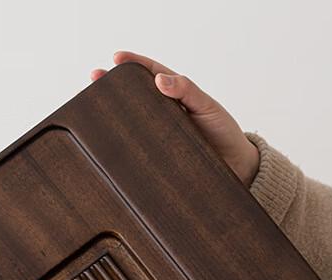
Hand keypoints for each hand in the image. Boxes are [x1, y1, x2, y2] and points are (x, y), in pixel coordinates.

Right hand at [89, 51, 260, 186]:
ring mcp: (160, 136)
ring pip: (133, 123)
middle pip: (135, 97)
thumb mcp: (208, 108)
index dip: (133, 64)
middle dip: (113, 87)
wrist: (237, 169)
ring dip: (114, 116)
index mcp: (176, 97)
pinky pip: (141, 151)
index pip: (151, 74)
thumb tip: (161, 79)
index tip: (117, 58)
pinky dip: (125, 147)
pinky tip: (110, 145)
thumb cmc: (224, 133)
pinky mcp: (160, 159)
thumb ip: (188, 91)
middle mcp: (164, 115)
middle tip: (95, 78)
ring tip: (93, 106)